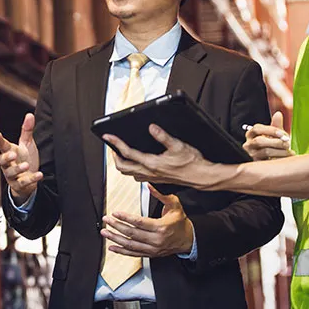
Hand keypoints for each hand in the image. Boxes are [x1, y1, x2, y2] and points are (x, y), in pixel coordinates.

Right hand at [0, 113, 42, 203]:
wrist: (28, 180)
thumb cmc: (25, 159)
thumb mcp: (26, 144)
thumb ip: (26, 131)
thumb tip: (29, 114)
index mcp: (8, 152)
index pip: (1, 145)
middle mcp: (7, 164)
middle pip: (2, 161)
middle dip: (6, 157)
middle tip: (12, 154)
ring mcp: (12, 176)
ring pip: (11, 173)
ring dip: (18, 169)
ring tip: (26, 165)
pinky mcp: (19, 185)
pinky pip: (23, 183)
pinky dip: (31, 179)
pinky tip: (39, 175)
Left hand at [101, 186, 194, 257]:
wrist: (188, 239)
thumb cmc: (180, 222)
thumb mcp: (174, 205)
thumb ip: (161, 195)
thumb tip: (149, 185)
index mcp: (161, 227)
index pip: (139, 222)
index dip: (125, 218)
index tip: (115, 213)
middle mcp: (156, 240)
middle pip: (132, 233)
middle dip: (117, 226)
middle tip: (107, 220)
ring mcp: (152, 249)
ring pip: (130, 245)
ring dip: (115, 239)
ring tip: (105, 232)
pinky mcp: (150, 254)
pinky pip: (133, 253)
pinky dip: (121, 251)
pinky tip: (112, 247)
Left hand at [105, 124, 221, 189]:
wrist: (200, 176)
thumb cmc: (192, 163)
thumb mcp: (178, 145)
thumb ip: (163, 136)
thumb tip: (152, 128)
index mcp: (152, 163)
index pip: (128, 153)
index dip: (116, 143)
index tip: (108, 137)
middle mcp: (149, 172)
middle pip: (123, 167)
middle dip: (115, 156)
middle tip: (113, 146)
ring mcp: (152, 178)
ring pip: (129, 174)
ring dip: (123, 164)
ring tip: (121, 153)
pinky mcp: (157, 180)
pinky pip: (138, 177)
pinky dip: (132, 169)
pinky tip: (136, 163)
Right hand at [243, 111, 293, 160]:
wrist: (268, 160)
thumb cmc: (270, 144)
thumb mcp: (272, 134)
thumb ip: (275, 125)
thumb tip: (278, 114)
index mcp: (250, 134)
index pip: (257, 129)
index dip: (270, 130)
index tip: (283, 133)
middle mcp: (248, 144)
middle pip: (259, 141)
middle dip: (276, 142)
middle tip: (288, 143)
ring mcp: (251, 155)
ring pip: (265, 152)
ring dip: (280, 151)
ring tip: (290, 152)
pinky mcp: (257, 164)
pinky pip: (269, 162)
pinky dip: (280, 159)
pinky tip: (287, 158)